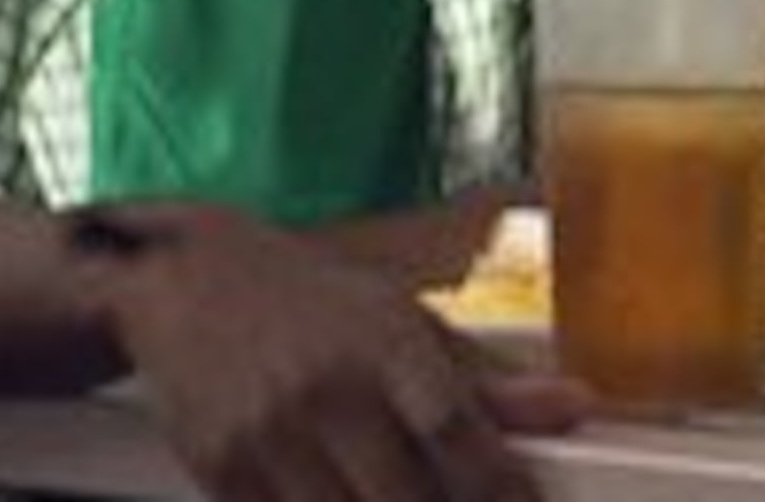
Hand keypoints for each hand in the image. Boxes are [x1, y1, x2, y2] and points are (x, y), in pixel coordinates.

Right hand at [91, 203, 583, 501]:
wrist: (187, 285)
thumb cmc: (313, 300)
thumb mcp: (408, 320)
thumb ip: (492, 381)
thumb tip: (577, 408)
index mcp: (384, 344)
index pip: (453, 429)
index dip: (498, 483)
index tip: (525, 501)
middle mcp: (326, 390)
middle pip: (405, 496)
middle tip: (465, 501)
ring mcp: (269, 435)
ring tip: (406, 496)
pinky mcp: (222, 470)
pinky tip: (344, 496)